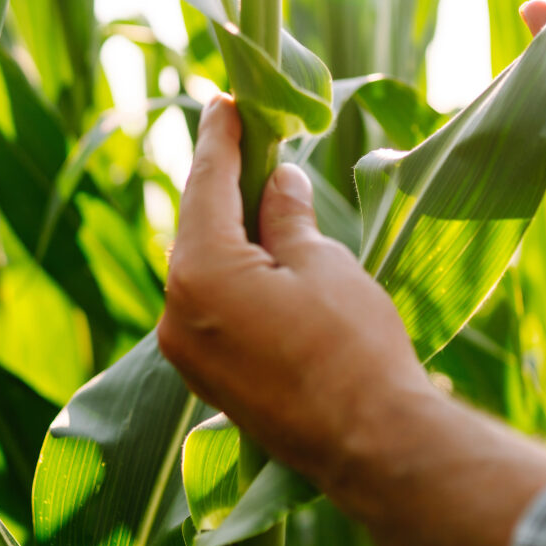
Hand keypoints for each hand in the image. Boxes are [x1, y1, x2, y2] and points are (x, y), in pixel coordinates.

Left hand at [157, 98, 427, 482]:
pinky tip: (263, 259)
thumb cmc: (352, 346)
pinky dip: (233, 277)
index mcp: (199, 271)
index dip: (220, 138)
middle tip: (247, 138)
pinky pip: (211, 310)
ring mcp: (187, 355)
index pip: (206, 184)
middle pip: (197, 228)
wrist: (371, 444)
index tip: (227, 101)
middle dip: (223, 183)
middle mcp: (175, 313)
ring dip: (230, 233)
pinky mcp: (210, 382)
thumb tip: (277, 181)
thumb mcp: (324, 263)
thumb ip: (287, 217)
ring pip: (203, 271)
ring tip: (263, 195)